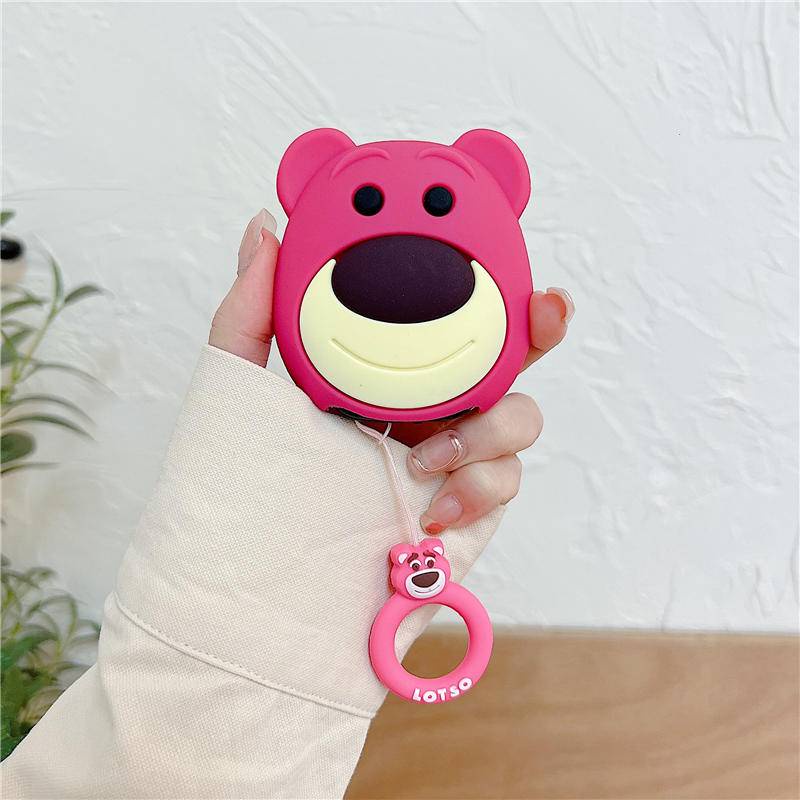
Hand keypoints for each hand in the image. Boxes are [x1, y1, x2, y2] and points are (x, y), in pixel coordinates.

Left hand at [210, 209, 573, 532]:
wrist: (255, 593)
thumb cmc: (240, 494)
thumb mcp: (238, 390)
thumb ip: (251, 311)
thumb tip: (265, 225)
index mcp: (381, 378)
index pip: (441, 323)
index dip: (480, 288)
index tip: (495, 255)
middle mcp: (423, 414)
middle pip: (503, 361)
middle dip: (538, 331)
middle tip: (545, 311)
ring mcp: (448, 464)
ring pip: (518, 419)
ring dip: (491, 428)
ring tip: (424, 459)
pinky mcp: (465, 514)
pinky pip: (505, 483)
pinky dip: (478, 486)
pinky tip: (430, 507)